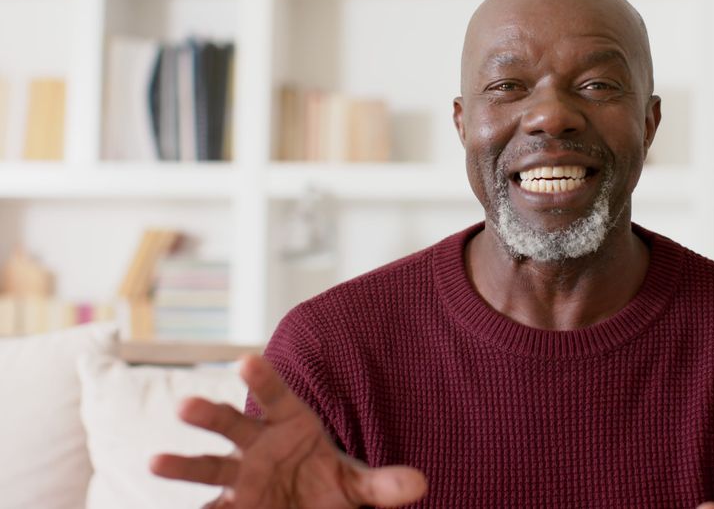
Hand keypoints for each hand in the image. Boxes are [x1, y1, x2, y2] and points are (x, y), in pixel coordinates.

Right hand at [150, 355, 427, 507]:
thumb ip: (384, 484)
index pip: (276, 394)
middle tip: (185, 405)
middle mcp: (257, 444)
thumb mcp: (358, 485)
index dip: (262, 378)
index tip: (245, 360)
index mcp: (290, 424)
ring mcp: (240, 476)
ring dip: (183, 464)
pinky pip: (209, 507)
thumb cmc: (329, 483)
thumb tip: (418, 485)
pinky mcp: (232, 505)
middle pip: (232, 424)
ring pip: (209, 466)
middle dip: (209, 415)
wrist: (309, 506)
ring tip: (154, 463)